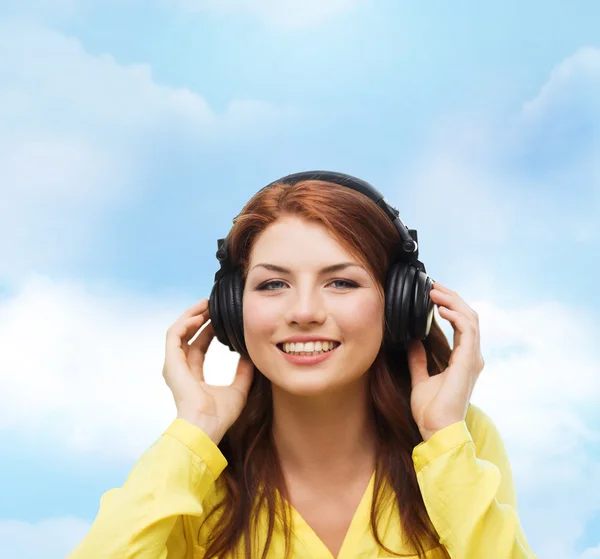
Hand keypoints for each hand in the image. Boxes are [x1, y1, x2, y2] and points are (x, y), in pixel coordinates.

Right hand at [162, 298, 254, 443]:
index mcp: (193, 376)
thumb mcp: (239, 389)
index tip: (219, 318)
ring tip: (205, 304)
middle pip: (188, 336)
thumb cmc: (219, 415)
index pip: (199, 347)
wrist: (205, 427)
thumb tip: (251, 355)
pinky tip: (198, 316)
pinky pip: (174, 335)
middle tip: (212, 305)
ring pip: (178, 332)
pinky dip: (185, 323)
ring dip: (191, 316)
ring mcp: (174, 366)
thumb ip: (244, 372)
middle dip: (200, 318)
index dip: (208, 331)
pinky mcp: (171, 362)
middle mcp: (181, 369)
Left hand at [406, 282, 484, 441]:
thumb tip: (413, 341)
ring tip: (434, 291)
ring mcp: (472, 358)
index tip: (432, 294)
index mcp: (463, 359)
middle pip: (468, 316)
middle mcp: (472, 357)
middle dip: (451, 297)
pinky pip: (467, 330)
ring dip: (452, 301)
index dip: (450, 305)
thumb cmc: (431, 411)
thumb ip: (418, 360)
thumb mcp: (420, 378)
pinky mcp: (468, 362)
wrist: (436, 430)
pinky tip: (440, 308)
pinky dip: (455, 315)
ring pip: (470, 318)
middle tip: (432, 285)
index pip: (462, 323)